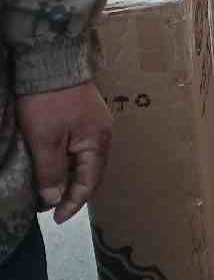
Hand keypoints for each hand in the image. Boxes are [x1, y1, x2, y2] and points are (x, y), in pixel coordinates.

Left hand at [16, 82, 112, 224]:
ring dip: (68, 177)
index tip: (55, 219)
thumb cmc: (48, 102)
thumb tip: (54, 198)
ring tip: (49, 189)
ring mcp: (95, 123)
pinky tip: (53, 165)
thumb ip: (51, 172)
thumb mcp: (44, 140)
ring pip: (84, 161)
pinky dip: (67, 161)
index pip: (89, 183)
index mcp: (98, 142)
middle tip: (50, 206)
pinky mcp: (85, 116)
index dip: (72, 203)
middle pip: (90, 173)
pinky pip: (80, 147)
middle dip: (71, 192)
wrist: (50, 60)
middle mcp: (103, 134)